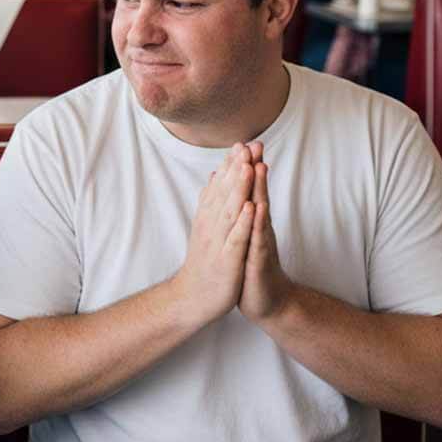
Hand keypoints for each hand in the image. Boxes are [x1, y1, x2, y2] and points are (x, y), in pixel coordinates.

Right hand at [170, 144, 255, 325]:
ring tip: (248, 166)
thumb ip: (211, 202)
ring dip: (239, 188)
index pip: (220, 188)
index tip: (241, 143)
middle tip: (246, 145)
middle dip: (237, 169)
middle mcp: (211, 227)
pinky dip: (243, 223)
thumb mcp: (207, 230)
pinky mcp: (226, 261)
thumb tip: (216, 175)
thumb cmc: (204, 264)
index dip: (231, 166)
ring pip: (230, 211)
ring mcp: (218, 243)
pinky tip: (250, 207)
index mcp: (209, 219)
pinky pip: (235, 239)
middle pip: (225, 193)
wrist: (191, 299)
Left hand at [238, 147, 294, 322]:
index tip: (243, 141)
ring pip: (260, 211)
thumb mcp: (244, 235)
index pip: (249, 190)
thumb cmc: (252, 265)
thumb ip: (243, 213)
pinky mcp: (259, 260)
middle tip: (255, 143)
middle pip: (258, 192)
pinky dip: (257, 224)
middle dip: (256, 169)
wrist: (264, 300)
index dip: (246, 167)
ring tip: (259, 166)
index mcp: (251, 221)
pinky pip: (258, 239)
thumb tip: (237, 192)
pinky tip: (257, 209)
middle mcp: (258, 227)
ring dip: (260, 189)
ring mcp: (261, 242)